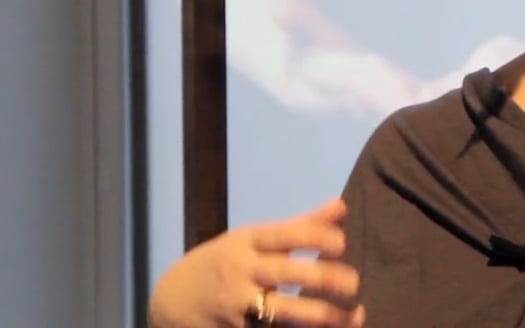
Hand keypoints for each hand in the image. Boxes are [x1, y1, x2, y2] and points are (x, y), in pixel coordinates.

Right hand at [148, 198, 364, 327]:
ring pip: (283, 312)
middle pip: (286, 273)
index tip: (343, 244)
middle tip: (354, 284)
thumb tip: (343, 207)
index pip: (284, 235)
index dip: (314, 237)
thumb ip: (301, 226)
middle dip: (324, 278)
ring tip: (354, 316)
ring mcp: (237, 305)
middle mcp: (242, 271)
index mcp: (249, 242)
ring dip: (321, 316)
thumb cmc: (225, 262)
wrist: (171, 300)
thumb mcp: (254, 238)